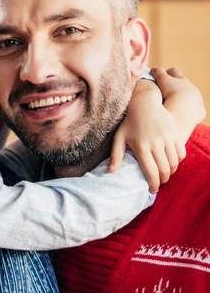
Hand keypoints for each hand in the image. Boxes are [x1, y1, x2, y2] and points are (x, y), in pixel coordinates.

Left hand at [109, 67, 203, 192]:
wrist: (144, 102)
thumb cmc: (128, 121)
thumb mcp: (119, 137)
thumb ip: (116, 155)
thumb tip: (111, 172)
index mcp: (141, 147)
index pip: (151, 172)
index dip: (153, 184)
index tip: (153, 190)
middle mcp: (156, 143)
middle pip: (164, 170)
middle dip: (163, 180)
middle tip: (159, 184)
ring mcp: (167, 138)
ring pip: (174, 163)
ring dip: (171, 172)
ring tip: (165, 175)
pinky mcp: (175, 133)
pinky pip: (181, 153)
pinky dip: (178, 161)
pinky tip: (172, 163)